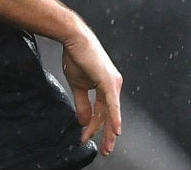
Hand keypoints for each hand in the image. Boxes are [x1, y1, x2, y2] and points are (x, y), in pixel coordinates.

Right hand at [61, 27, 122, 155]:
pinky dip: (114, 117)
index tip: (86, 137)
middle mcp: (113, 86)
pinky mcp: (109, 82)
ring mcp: (113, 84)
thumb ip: (82, 103)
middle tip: (107, 150)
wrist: (74, 39)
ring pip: (111, 113)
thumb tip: (83, 121)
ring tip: (107, 145)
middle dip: (107, 134)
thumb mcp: (77, 85)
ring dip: (107, 130)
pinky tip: (116, 130)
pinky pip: (112, 104)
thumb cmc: (76, 57)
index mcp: (106, 87)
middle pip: (109, 115)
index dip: (94, 126)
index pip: (101, 111)